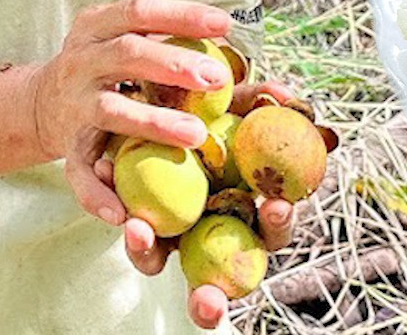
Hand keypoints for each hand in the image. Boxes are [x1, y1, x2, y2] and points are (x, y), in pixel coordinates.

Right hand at [24, 0, 232, 226]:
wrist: (41, 104)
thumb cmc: (118, 72)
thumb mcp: (142, 52)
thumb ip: (200, 62)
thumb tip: (280, 90)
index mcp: (101, 26)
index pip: (141, 10)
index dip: (181, 16)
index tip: (224, 24)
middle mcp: (81, 60)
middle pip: (125, 53)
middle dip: (171, 63)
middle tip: (216, 77)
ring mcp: (72, 104)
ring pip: (109, 110)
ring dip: (151, 122)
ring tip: (195, 135)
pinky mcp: (66, 147)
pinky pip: (78, 172)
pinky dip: (98, 193)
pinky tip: (124, 212)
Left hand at [104, 79, 302, 329]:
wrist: (163, 105)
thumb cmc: (219, 115)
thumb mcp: (242, 108)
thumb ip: (270, 109)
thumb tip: (303, 104)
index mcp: (250, 212)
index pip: (274, 227)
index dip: (278, 221)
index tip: (276, 205)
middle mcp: (212, 234)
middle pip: (217, 284)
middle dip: (212, 301)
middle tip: (208, 301)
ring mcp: (169, 234)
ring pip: (158, 261)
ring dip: (146, 253)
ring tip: (137, 229)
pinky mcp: (136, 224)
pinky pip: (128, 229)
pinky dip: (116, 209)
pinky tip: (104, 174)